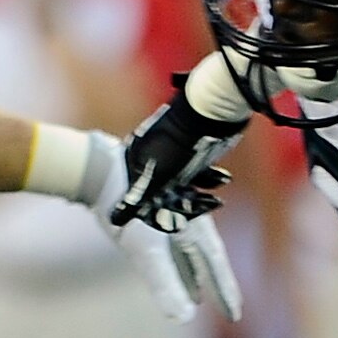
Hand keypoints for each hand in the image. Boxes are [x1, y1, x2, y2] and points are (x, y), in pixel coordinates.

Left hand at [78, 132, 243, 324]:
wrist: (100, 169)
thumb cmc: (128, 210)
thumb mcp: (146, 250)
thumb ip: (165, 283)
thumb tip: (183, 319)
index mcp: (194, 228)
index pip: (215, 266)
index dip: (225, 291)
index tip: (234, 315)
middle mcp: (188, 221)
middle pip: (205, 261)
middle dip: (215, 285)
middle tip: (229, 310)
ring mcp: (169, 217)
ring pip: (187, 254)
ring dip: (192, 276)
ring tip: (197, 299)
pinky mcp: (149, 214)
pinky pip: (168, 245)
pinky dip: (173, 262)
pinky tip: (168, 271)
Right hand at [110, 94, 243, 231]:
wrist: (206, 114)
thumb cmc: (175, 148)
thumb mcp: (153, 180)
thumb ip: (135, 202)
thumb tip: (115, 220)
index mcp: (136, 165)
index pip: (140, 199)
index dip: (157, 215)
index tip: (177, 224)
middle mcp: (150, 161)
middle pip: (163, 195)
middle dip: (183, 207)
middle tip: (202, 211)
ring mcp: (171, 156)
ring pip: (183, 186)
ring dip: (199, 197)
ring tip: (215, 201)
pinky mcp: (190, 152)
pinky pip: (197, 173)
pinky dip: (208, 180)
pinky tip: (222, 180)